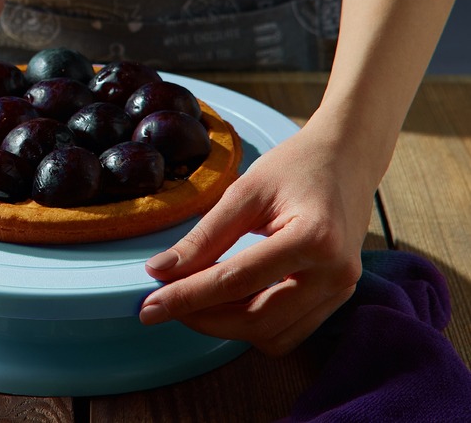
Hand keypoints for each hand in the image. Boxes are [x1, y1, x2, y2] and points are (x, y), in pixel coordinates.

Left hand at [139, 115, 374, 355]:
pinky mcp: (338, 299)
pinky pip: (288, 331)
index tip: (149, 306)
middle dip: (203, 318)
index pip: (237, 281)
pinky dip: (252, 324)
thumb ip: (204, 236)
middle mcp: (335, 273)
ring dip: (227, 326)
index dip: (187, 296)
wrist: (347, 160)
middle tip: (164, 303)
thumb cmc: (296, 167)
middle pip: (257, 320)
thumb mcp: (244, 190)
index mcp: (314, 238)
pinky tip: (228, 300)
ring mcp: (341, 291)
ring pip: (272, 335)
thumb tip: (161, 270)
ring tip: (195, 297)